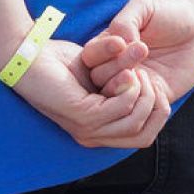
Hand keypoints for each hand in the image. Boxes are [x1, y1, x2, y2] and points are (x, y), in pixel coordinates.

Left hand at [11, 39, 171, 148]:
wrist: (33, 56)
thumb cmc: (66, 64)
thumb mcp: (104, 78)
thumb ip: (123, 90)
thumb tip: (153, 94)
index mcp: (99, 132)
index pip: (145, 137)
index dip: (159, 110)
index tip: (152, 81)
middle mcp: (93, 137)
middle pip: (145, 133)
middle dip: (155, 101)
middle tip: (143, 74)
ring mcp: (87, 129)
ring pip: (136, 120)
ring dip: (143, 91)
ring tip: (134, 71)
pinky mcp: (83, 116)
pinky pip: (123, 107)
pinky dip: (131, 87)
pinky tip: (126, 71)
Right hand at [80, 0, 193, 100]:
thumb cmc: (169, 12)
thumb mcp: (144, 7)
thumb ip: (125, 21)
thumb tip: (117, 44)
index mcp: (108, 46)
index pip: (90, 56)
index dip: (101, 52)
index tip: (121, 43)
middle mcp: (117, 68)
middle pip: (99, 78)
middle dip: (117, 67)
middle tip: (142, 50)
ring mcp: (135, 85)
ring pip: (116, 97)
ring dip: (126, 87)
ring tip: (144, 70)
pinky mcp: (155, 96)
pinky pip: (142, 109)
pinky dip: (145, 101)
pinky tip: (157, 86)